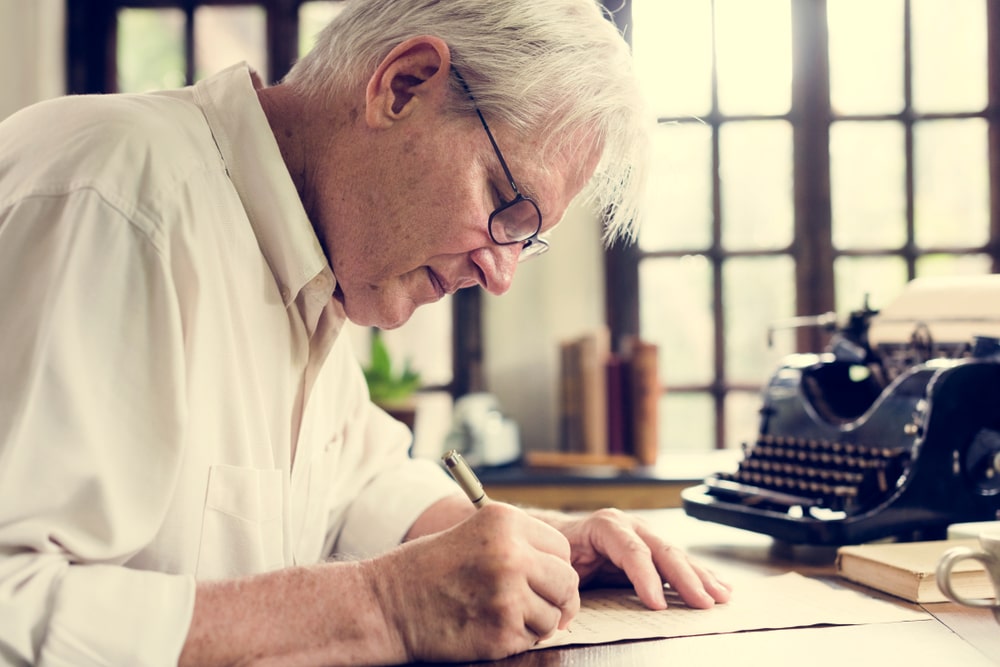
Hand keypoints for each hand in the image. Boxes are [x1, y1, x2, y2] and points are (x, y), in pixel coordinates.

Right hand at [369, 502, 580, 662]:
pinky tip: (489, 627)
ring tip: (501, 614)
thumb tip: (562, 570)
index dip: (554, 568)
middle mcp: (512, 554)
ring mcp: (509, 595)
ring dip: (536, 621)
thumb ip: (518, 544)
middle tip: (539, 605)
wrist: (388, 604)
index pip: (561, 549)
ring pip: (554, 616)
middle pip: (567, 582)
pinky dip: (517, 639)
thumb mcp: (475, 533)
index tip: (543, 580)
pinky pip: (533, 639)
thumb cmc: (428, 569)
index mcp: (505, 522)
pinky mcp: (502, 632)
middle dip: (557, 598)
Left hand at [553, 508, 731, 609]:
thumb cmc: (560, 551)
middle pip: (662, 550)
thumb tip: (570, 612)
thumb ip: (569, 582)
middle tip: (703, 602)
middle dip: (685, 578)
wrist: (561, 536)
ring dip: (701, 577)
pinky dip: (700, 575)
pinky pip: (680, 561)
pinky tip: (720, 585)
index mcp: (605, 526)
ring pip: (677, 555)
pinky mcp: (654, 547)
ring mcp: (645, 534)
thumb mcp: (559, 563)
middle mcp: (630, 525)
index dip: (646, 578)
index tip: (658, 605)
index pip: (631, 551)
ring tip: (721, 595)